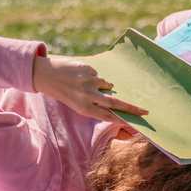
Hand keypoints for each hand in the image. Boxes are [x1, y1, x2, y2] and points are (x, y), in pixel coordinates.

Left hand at [32, 55, 146, 125]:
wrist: (46, 76)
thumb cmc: (65, 93)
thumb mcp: (78, 104)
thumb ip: (95, 105)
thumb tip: (116, 102)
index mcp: (84, 108)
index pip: (108, 116)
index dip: (123, 118)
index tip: (136, 122)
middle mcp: (87, 96)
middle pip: (114, 103)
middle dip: (131, 108)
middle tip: (144, 111)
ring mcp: (87, 81)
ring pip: (106, 84)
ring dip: (103, 85)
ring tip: (86, 85)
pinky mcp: (87, 68)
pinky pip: (97, 74)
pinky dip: (93, 76)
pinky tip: (80, 76)